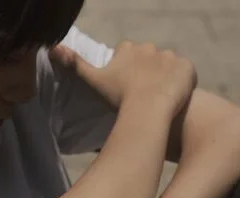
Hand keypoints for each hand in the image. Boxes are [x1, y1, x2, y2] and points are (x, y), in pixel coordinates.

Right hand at [49, 41, 196, 116]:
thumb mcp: (93, 81)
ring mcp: (170, 57)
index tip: (124, 86)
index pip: (127, 54)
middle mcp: (149, 47)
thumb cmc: (119, 96)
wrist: (148, 107)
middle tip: (140, 94)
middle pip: (148, 59)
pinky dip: (181, 83)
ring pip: (166, 66)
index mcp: (128, 48)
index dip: (126, 70)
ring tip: (157, 99)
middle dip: (145, 72)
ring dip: (163, 78)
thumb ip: (74, 65)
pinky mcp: (187, 68)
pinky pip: (185, 73)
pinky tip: (174, 97)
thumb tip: (51, 47)